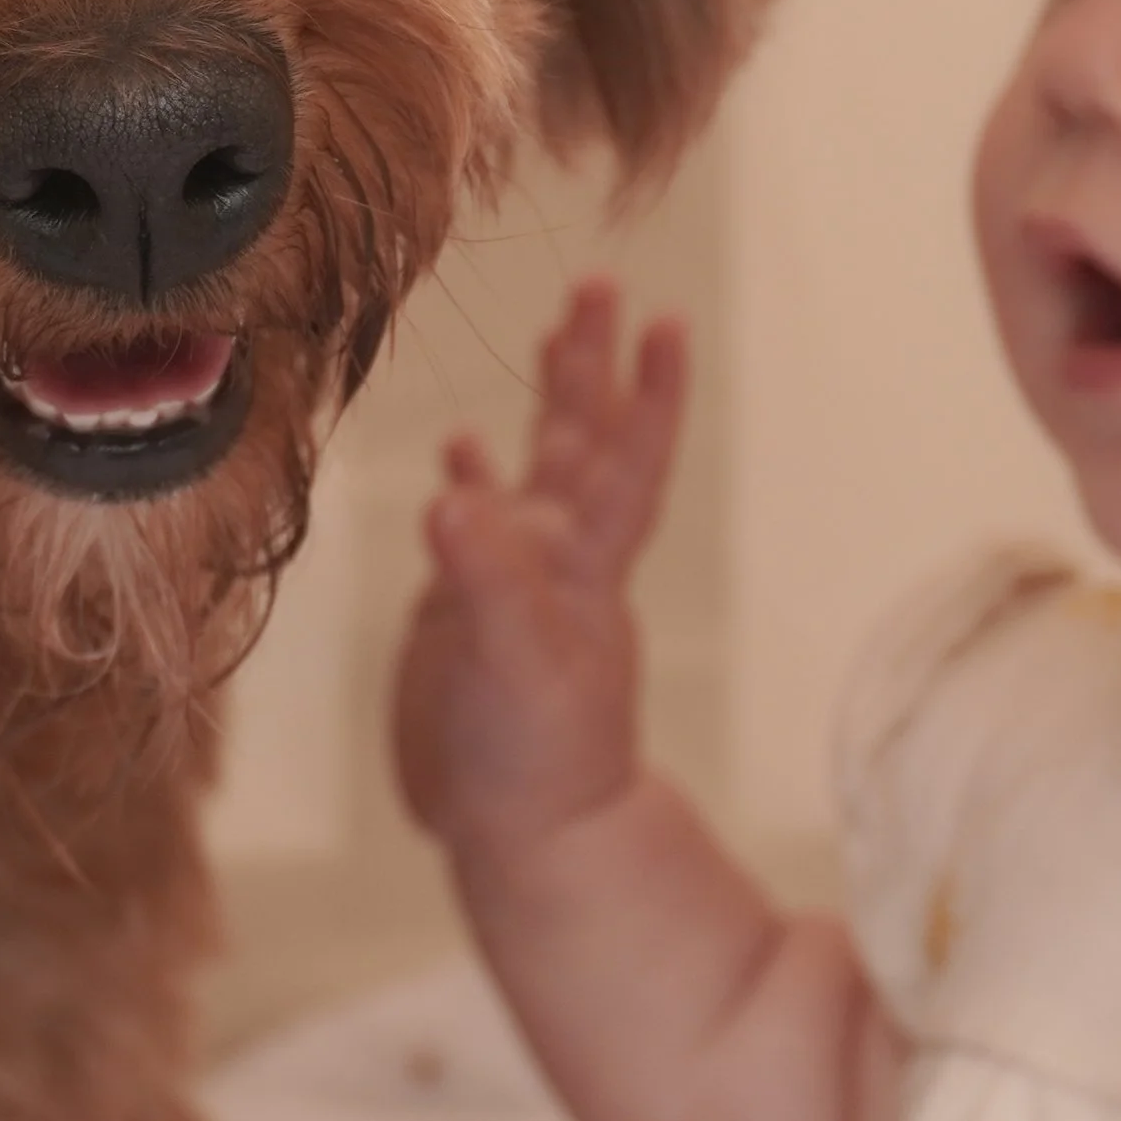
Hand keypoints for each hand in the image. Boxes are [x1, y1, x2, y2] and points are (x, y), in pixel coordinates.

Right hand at [391, 279, 685, 862]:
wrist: (526, 836)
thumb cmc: (532, 764)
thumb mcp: (507, 668)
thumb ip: (483, 582)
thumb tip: (454, 495)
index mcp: (583, 568)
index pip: (624, 463)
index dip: (647, 394)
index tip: (666, 322)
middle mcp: (560, 562)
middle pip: (585, 443)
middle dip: (591, 365)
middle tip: (599, 284)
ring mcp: (519, 584)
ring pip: (540, 473)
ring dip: (547, 408)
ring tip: (550, 335)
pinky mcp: (473, 613)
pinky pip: (478, 529)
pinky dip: (473, 486)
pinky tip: (460, 454)